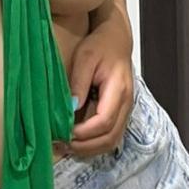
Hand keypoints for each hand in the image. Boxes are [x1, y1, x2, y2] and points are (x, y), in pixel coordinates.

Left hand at [67, 10, 134, 156]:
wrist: (116, 39)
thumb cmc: (100, 45)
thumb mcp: (85, 58)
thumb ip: (79, 83)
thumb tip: (71, 108)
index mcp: (119, 90)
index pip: (104, 121)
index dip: (84, 132)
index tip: (64, 132)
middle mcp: (127, 104)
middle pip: (111, 138)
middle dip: (86, 146)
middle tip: (62, 144)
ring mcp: (125, 110)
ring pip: (112, 141)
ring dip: (90, 148)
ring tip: (67, 146)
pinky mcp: (120, 112)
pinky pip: (110, 135)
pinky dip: (94, 143)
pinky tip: (77, 140)